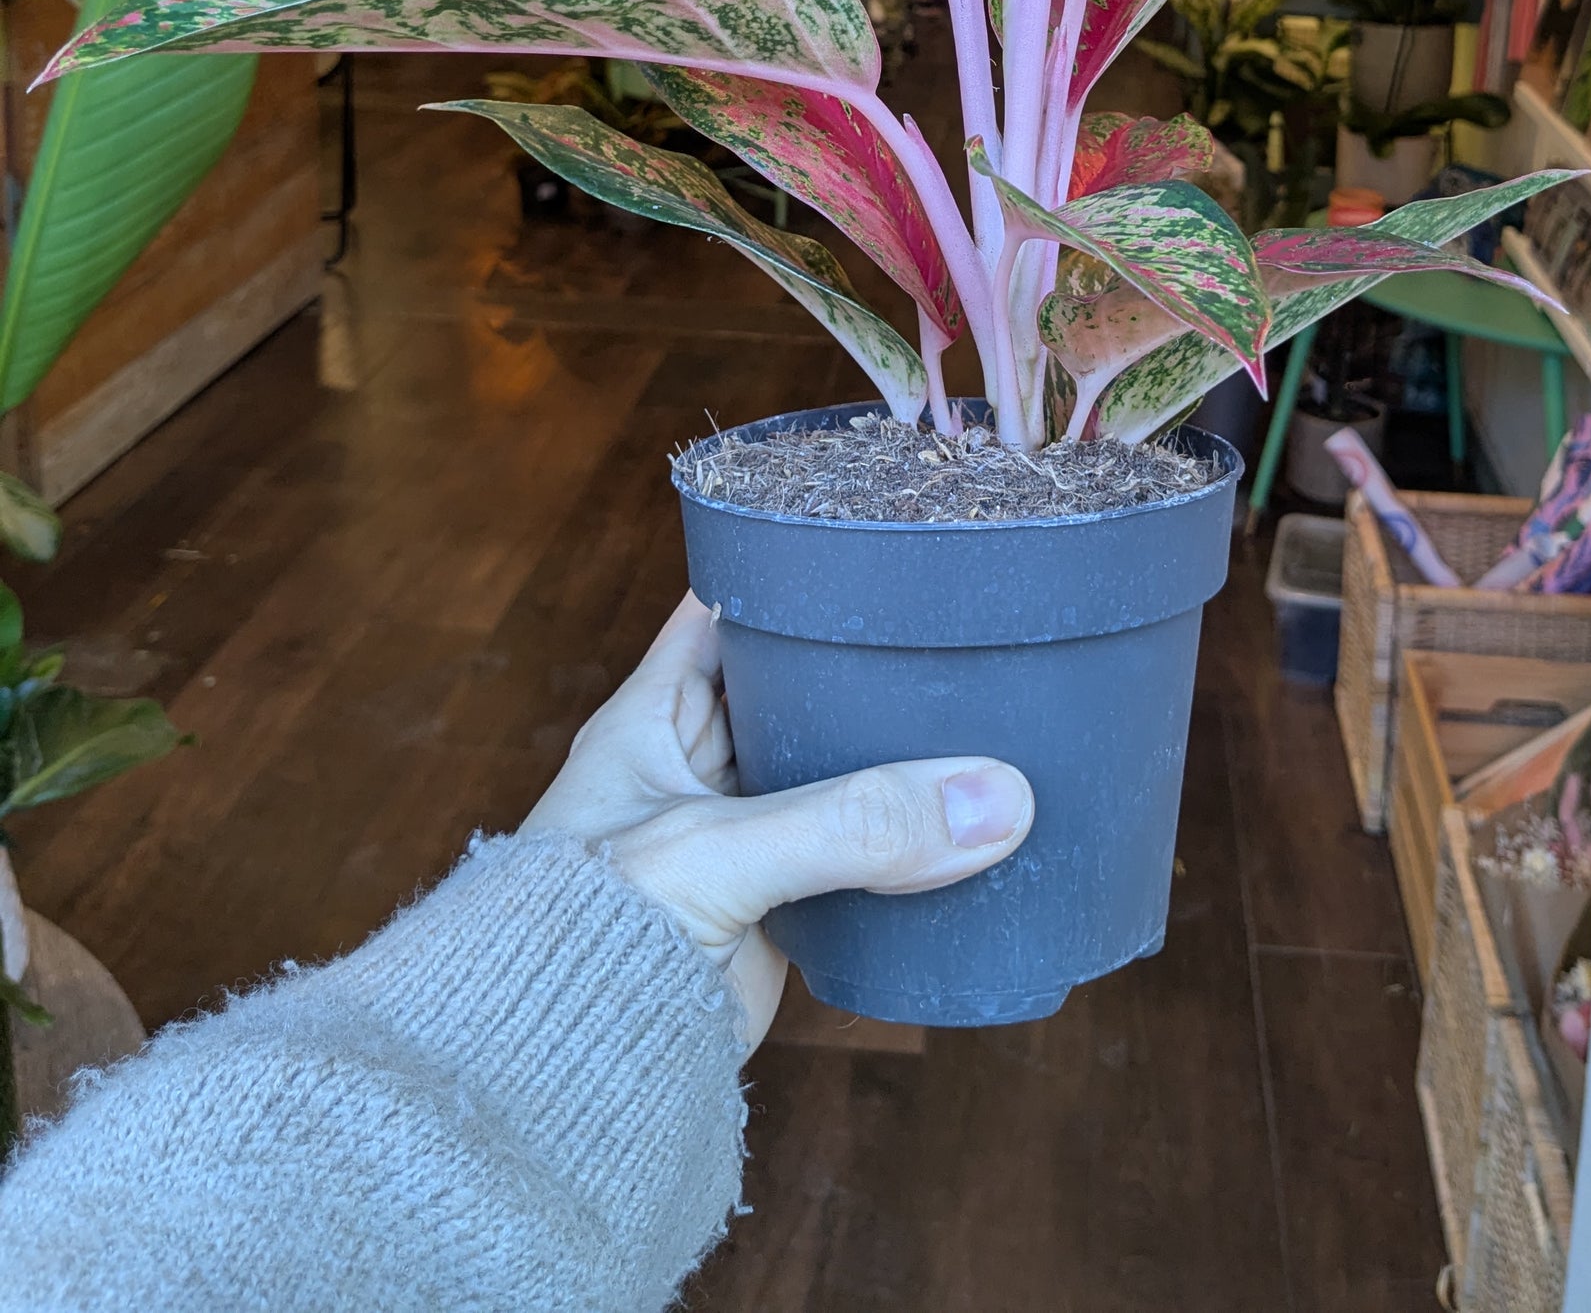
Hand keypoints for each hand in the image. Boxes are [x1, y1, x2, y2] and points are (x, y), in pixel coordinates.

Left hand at [522, 592, 1033, 1045]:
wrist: (570, 1080)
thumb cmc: (589, 938)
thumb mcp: (719, 852)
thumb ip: (851, 823)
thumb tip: (992, 801)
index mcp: (653, 716)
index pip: (729, 605)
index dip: (791, 567)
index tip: (877, 538)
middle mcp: (694, 765)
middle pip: (794, 684)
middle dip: (862, 664)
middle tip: (960, 627)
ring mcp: (736, 836)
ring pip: (829, 770)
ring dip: (887, 757)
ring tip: (984, 710)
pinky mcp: (771, 906)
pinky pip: (848, 852)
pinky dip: (897, 839)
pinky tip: (960, 818)